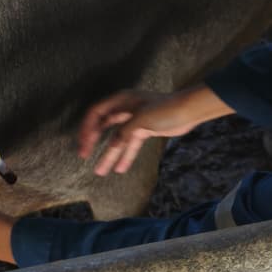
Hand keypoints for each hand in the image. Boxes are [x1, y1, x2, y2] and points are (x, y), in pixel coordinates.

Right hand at [78, 84, 232, 175]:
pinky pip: (130, 144)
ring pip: (117, 139)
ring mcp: (134, 120)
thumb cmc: (164, 110)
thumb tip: (111, 146)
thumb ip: (123, 134)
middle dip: (93, 141)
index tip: (83, 145)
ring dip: (109, 154)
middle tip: (84, 155)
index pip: (96, 113)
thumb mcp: (139, 121)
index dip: (86, 128)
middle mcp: (124, 109)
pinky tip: (120, 168)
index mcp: (121, 101)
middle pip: (103, 125)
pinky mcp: (144, 129)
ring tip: (100, 171)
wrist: (188, 111)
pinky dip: (126, 155)